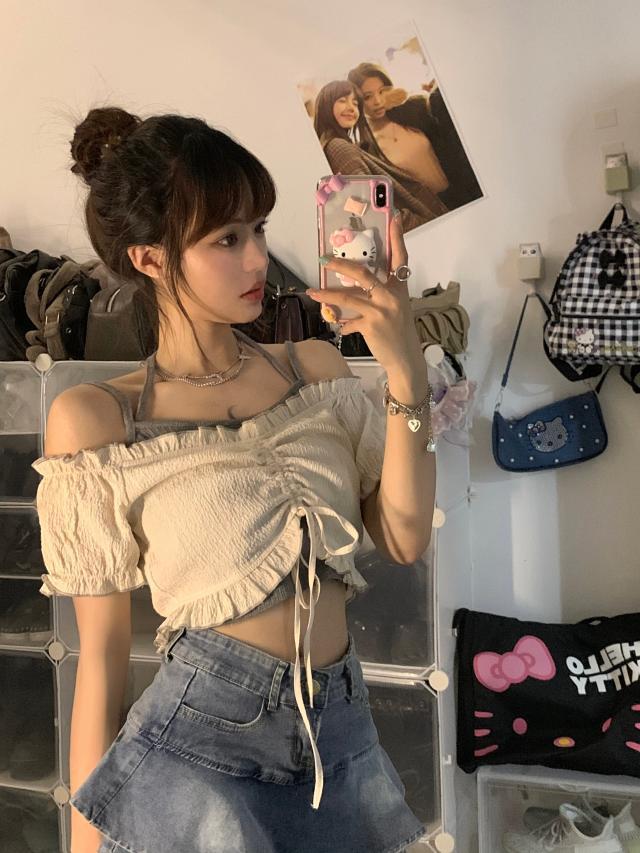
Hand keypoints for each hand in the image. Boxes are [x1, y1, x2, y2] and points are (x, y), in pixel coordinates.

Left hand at [309, 213, 422, 372]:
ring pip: (348, 296)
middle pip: (364, 273)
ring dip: (327, 294)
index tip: (394, 216)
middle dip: (342, 265)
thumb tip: (351, 300)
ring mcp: (382, 310)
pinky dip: (340, 322)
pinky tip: (336, 324)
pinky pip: (348, 320)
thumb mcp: (393, 311)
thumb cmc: (399, 334)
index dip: (397, 237)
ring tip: (312, 291)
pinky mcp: (371, 325)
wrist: (405, 358)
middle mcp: (392, 296)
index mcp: (399, 289)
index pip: (400, 258)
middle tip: (324, 259)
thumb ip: (375, 300)